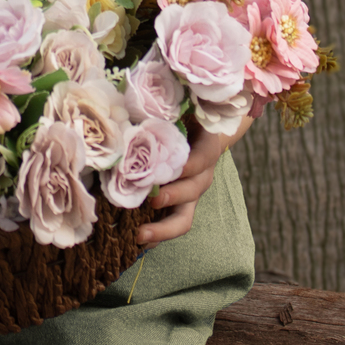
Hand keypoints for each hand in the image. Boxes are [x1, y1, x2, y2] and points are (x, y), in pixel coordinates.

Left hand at [136, 118, 249, 246]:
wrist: (204, 134)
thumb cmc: (188, 118)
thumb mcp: (186, 109)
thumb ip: (170, 109)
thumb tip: (140, 101)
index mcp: (206, 149)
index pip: (203, 159)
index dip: (190, 165)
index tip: (177, 168)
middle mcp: (201, 176)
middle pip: (193, 191)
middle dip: (173, 197)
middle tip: (153, 200)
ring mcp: (190, 194)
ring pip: (183, 217)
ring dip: (162, 228)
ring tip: (140, 235)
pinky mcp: (179, 206)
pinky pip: (171, 224)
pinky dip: (155, 235)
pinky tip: (137, 242)